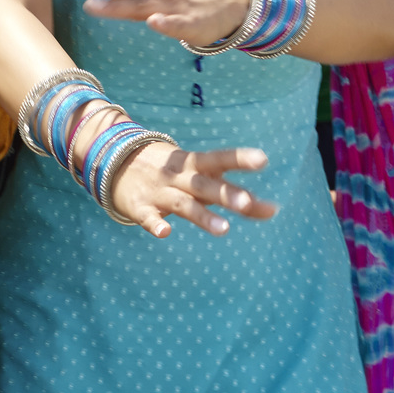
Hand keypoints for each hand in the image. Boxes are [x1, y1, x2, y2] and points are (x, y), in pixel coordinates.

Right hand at [108, 140, 276, 238]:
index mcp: (195, 164)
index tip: (263, 160)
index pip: (220, 159)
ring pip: (183, 204)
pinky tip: (165, 233)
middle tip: (246, 204)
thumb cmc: (177, 175)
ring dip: (202, 216)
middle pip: (205, 184)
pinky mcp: (140, 207)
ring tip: (225, 229)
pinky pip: (148, 217)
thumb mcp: (205, 178)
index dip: (240, 159)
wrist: (117, 162)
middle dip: (225, 194)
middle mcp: (179, 176)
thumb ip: (239, 196)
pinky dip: (155, 224)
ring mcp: (160, 192)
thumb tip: (275, 210)